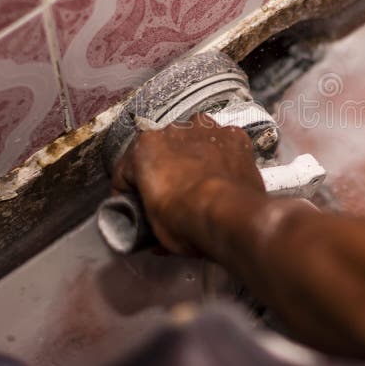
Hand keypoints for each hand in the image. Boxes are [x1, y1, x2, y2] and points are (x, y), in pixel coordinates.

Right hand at [111, 113, 265, 253]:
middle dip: (165, 169)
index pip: (129, 168)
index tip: (138, 206)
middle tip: (173, 197)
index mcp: (146, 146)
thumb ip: (148, 221)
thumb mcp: (153, 227)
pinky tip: (224, 177)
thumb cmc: (186, 219)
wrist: (232, 217)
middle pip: (164, 150)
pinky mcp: (236, 137)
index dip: (131, 190)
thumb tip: (150, 236)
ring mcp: (208, 130)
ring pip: (195, 141)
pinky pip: (223, 145)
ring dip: (195, 157)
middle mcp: (175, 130)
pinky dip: (222, 157)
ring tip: (202, 186)